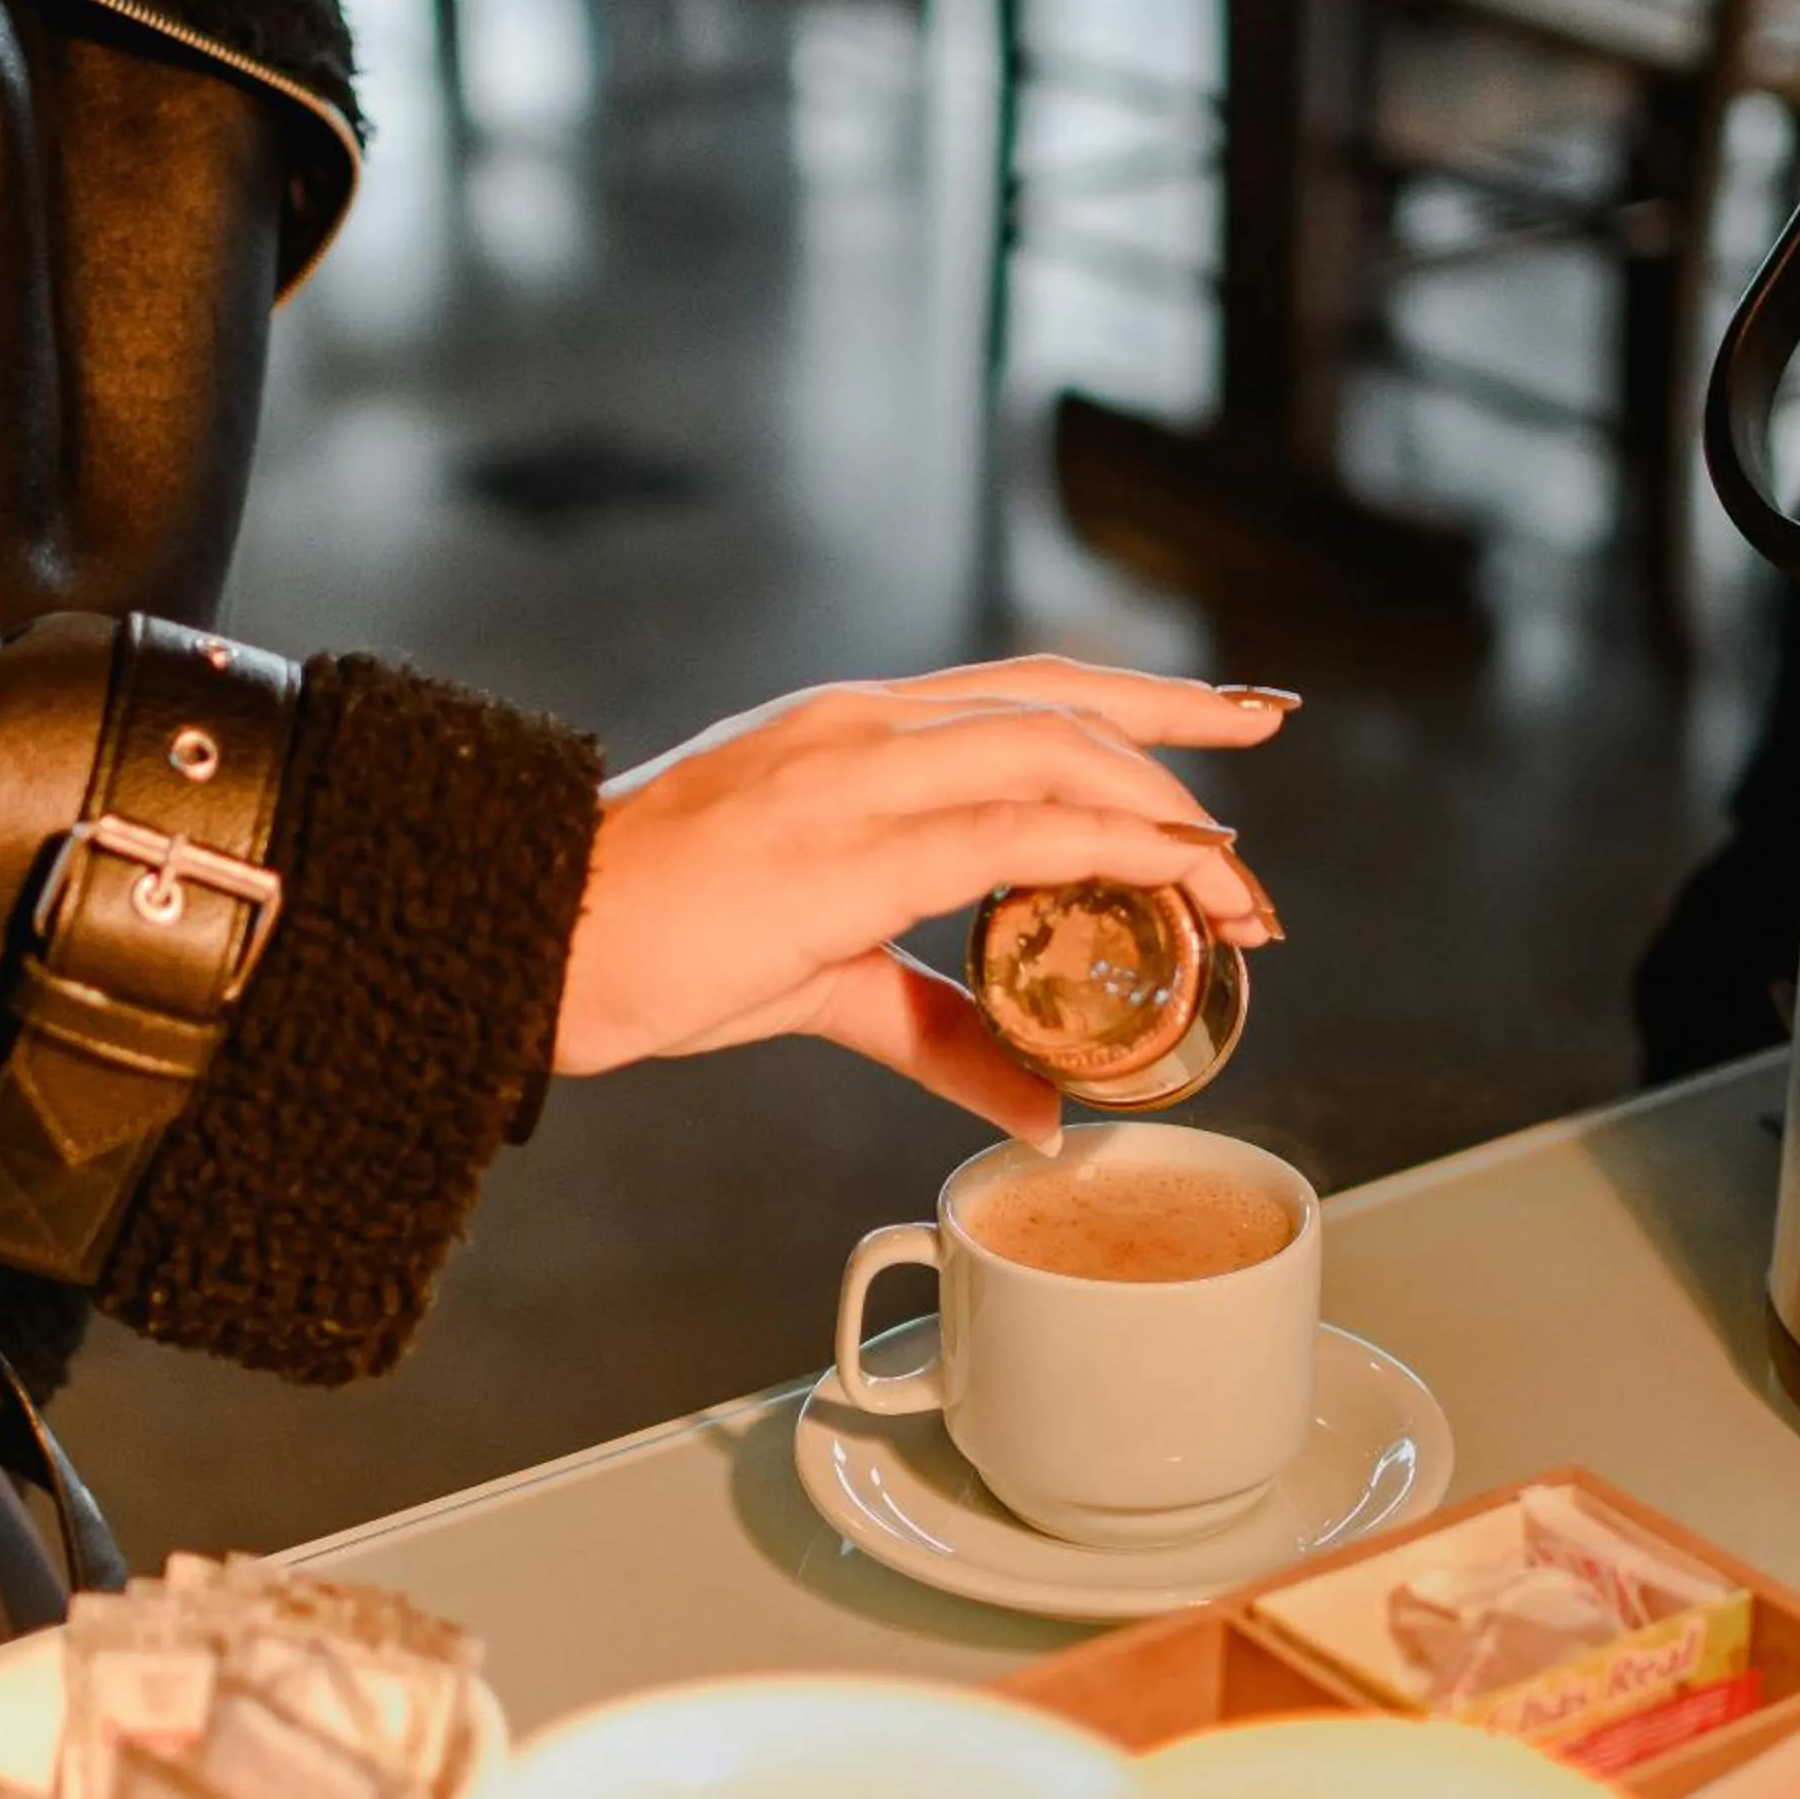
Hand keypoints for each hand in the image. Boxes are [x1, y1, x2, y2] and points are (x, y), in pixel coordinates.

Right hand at [553, 658, 1293, 1139]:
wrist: (528, 940)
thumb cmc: (651, 947)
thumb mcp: (821, 981)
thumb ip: (938, 1029)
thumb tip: (1037, 1105)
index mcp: (851, 734)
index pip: (1023, 693)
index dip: (1137, 703)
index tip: (1226, 720)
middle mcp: (860, 727)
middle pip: (1062, 699)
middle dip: (1183, 723)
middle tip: (1272, 736)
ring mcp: (853, 774)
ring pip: (1055, 751)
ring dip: (1165, 807)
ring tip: (1236, 878)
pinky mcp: (844, 848)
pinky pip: (1013, 829)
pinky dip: (1113, 848)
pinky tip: (1178, 876)